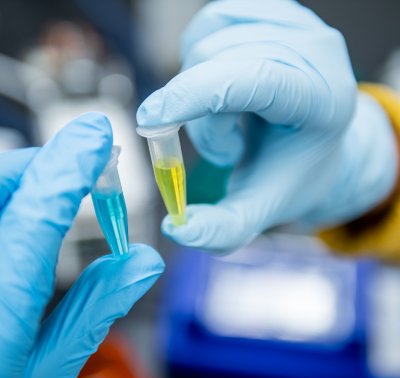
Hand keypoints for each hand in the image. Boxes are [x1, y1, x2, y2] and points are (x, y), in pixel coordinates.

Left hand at [0, 113, 164, 377]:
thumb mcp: (44, 372)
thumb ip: (95, 309)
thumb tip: (142, 261)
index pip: (38, 213)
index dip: (72, 166)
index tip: (96, 135)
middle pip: (4, 183)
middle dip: (47, 165)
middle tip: (85, 166)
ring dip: (26, 177)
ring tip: (58, 186)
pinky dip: (13, 195)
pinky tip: (25, 210)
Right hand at [137, 0, 396, 251]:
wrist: (311, 140)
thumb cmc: (290, 172)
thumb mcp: (263, 208)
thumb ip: (223, 228)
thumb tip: (178, 229)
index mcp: (324, 98)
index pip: (255, 80)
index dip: (195, 96)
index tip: (150, 121)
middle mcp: (315, 48)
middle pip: (219, 63)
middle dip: (203, 115)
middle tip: (227, 149)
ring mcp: (293, 21)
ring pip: (207, 43)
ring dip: (202, 92)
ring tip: (233, 122)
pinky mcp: (268, 11)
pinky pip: (208, 26)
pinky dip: (201, 64)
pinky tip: (224, 89)